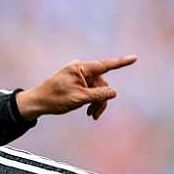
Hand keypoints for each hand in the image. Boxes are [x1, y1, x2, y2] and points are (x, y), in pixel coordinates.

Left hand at [15, 55, 136, 120]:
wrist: (38, 102)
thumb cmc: (55, 99)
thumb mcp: (79, 98)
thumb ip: (98, 94)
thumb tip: (114, 92)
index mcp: (80, 68)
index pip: (105, 65)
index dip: (121, 62)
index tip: (135, 58)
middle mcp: (80, 69)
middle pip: (102, 83)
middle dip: (101, 99)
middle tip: (95, 115)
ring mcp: (78, 76)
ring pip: (97, 89)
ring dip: (96, 102)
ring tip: (92, 115)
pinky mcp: (76, 83)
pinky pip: (90, 90)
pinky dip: (91, 100)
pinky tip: (88, 111)